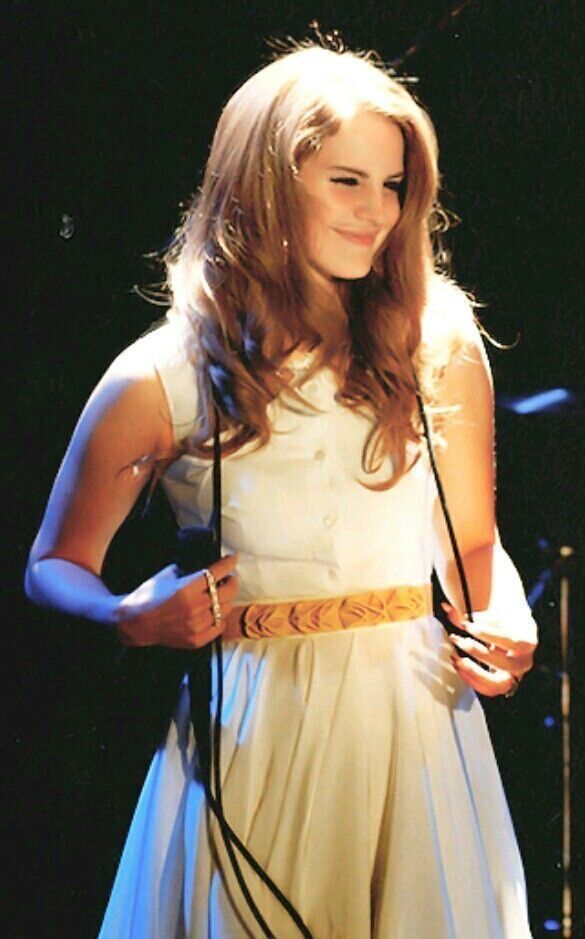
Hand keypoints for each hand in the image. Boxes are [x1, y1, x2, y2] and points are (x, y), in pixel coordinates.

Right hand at [115, 554, 238, 648]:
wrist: (135, 623)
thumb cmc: (149, 596)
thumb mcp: (167, 575)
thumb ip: (188, 572)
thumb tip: (206, 568)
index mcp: (187, 588)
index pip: (216, 573)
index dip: (228, 564)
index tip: (233, 559)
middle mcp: (194, 607)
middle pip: (227, 591)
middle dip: (232, 581)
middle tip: (231, 577)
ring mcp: (196, 625)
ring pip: (225, 609)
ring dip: (227, 599)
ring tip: (223, 594)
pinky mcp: (196, 640)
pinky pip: (218, 627)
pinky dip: (220, 617)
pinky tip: (216, 611)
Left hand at [442, 602, 536, 697]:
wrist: (511, 631)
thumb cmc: (502, 620)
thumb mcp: (490, 613)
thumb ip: (468, 614)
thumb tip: (446, 608)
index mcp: (528, 641)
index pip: (512, 642)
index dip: (488, 634)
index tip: (466, 626)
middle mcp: (524, 661)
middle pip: (504, 664)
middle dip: (477, 652)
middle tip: (457, 640)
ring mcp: (515, 675)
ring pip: (498, 684)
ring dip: (474, 672)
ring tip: (456, 659)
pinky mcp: (503, 684)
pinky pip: (489, 689)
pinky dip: (471, 680)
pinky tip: (458, 666)